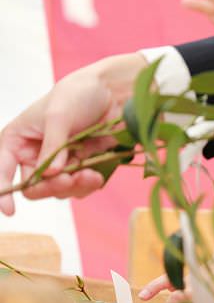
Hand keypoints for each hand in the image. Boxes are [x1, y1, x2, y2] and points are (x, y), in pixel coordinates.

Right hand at [0, 55, 143, 214]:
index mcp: (18, 139)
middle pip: (34, 187)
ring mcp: (59, 163)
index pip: (3, 169)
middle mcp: (34, 155)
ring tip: (89, 174)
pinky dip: (87, 185)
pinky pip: (79, 188)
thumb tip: (50, 175)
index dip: (2, 191)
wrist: (113, 92)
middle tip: (68, 179)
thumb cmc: (77, 94)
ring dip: (73, 186)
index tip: (9, 210)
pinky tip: (96, 175)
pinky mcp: (82, 167)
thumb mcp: (58, 116)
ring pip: (58, 191)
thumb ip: (52, 146)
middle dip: (50, 187)